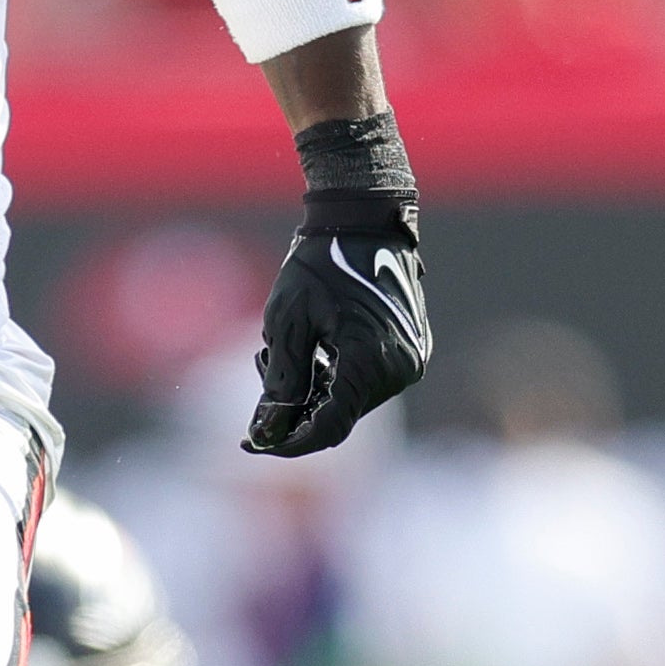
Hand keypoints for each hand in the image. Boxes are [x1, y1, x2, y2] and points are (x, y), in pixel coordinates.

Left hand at [247, 114, 429, 457]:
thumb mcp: (286, 323)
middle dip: (295, 408)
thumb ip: (280, 382)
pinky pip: (366, 383)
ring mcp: (410, 362)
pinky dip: (334, 378)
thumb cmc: (319, 265)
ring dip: (313, 392)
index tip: (252, 442)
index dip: (289, 442)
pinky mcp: (411, 352)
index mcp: (368, 361)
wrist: (363, 223)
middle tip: (260, 369)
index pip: (328, 427)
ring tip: (278, 351)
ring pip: (351, 401)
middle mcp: (399, 369)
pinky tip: (312, 350)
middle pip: (339, 416)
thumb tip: (264, 433)